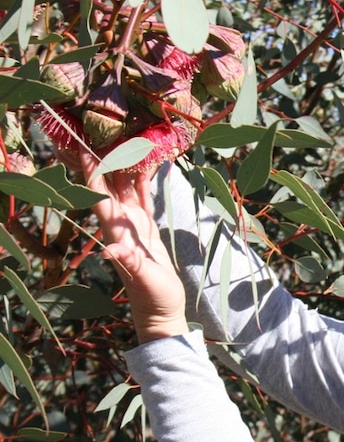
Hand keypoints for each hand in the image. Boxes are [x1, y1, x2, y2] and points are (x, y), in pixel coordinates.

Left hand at [81, 150, 187, 342]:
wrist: (161, 311)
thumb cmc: (153, 298)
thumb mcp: (144, 280)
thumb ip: (129, 263)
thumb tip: (111, 249)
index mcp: (117, 231)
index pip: (99, 195)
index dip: (91, 170)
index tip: (84, 144)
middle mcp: (121, 224)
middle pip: (109, 184)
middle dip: (104, 158)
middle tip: (104, 129)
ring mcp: (134, 226)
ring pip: (126, 187)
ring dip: (123, 164)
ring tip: (124, 137)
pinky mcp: (148, 229)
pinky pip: (144, 197)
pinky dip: (143, 179)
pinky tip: (145, 163)